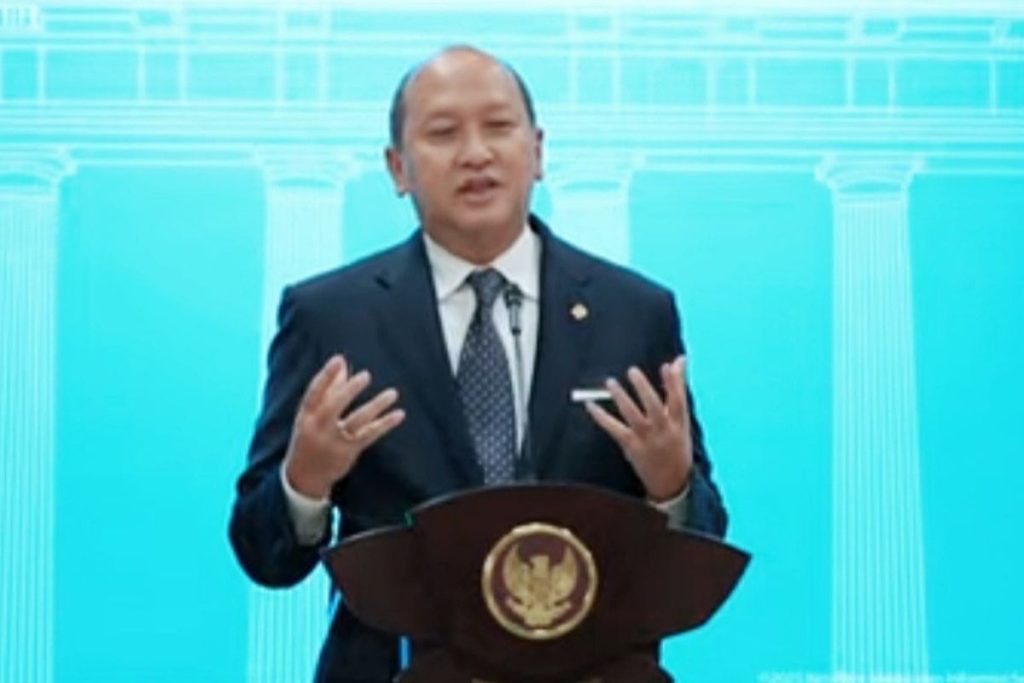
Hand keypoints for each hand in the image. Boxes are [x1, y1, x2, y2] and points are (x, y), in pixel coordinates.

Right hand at [283, 355, 404, 498]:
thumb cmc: (311, 436)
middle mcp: (318, 428)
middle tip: (366, 375)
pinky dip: (384, 424)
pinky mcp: (348, 452)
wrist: (305, 476)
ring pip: (357, 421)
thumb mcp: (313, 415)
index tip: (339, 359)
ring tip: (393, 393)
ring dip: (376, 406)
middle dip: (349, 390)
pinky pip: (369, 435)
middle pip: (334, 406)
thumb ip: (329, 390)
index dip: (326, 376)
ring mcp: (333, 441)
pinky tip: (399, 414)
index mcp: (306, 415)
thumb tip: (344, 364)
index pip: (314, 392)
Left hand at [584, 356, 692, 501]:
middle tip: (632, 371)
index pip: (678, 400)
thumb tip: (678, 360)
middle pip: (653, 406)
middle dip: (643, 389)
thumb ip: (677, 389)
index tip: (667, 365)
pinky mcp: (631, 447)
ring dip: (621, 398)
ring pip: (632, 416)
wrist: (672, 483)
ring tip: (611, 382)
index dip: (673, 383)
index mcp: (678, 422)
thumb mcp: (682, 420)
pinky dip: (601, 417)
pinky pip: (614, 429)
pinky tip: (591, 405)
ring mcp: (646, 439)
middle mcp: (663, 429)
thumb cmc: (677, 445)